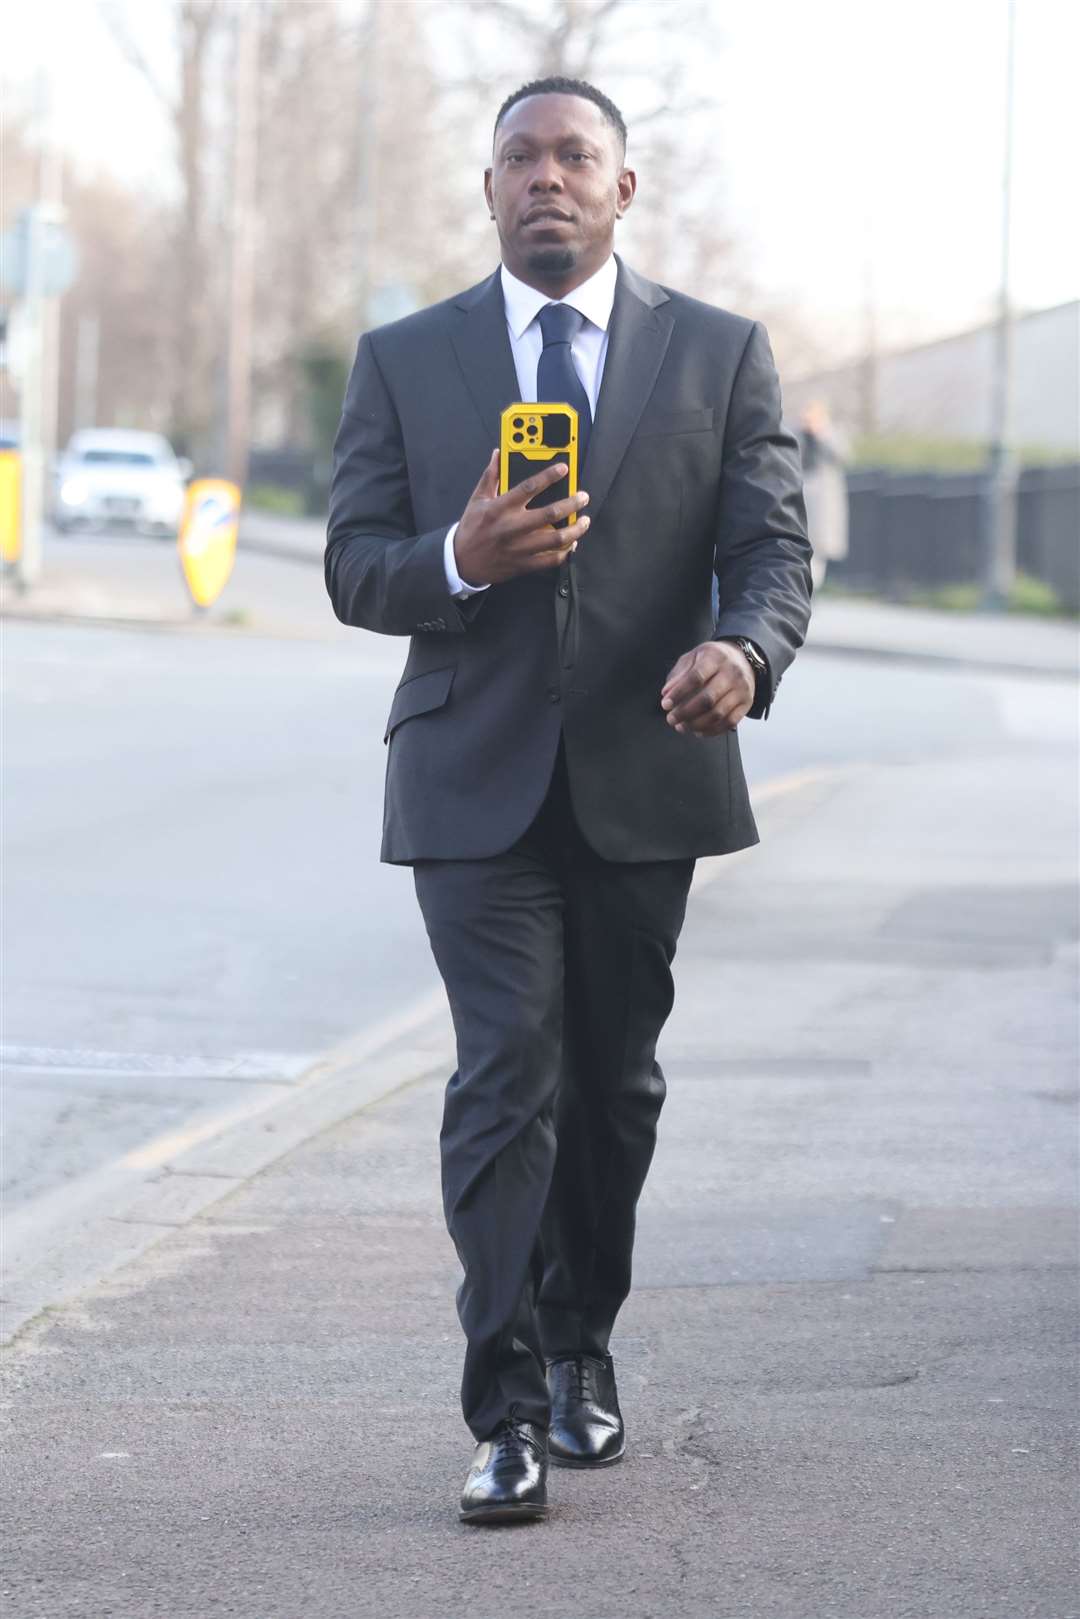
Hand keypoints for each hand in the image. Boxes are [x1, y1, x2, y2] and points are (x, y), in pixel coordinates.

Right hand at [452, 450, 589, 585]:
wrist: (461, 562)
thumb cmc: (471, 528)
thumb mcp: (477, 499)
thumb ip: (491, 475)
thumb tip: (498, 454)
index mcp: (500, 508)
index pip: (529, 487)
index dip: (549, 476)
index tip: (564, 469)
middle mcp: (512, 527)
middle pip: (550, 514)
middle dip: (572, 503)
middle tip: (583, 497)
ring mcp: (519, 548)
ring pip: (555, 539)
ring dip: (575, 530)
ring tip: (584, 521)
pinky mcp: (523, 564)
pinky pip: (550, 560)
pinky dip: (565, 552)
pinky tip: (571, 544)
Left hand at [661, 641, 755, 735]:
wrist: (743, 658)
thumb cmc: (713, 659)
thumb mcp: (694, 657)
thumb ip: (679, 674)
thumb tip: (667, 694)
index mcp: (716, 657)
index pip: (696, 677)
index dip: (679, 693)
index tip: (665, 704)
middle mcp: (732, 673)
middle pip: (708, 699)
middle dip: (685, 712)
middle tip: (671, 719)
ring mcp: (742, 689)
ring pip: (718, 713)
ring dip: (696, 724)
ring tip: (682, 726)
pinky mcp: (747, 703)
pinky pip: (730, 722)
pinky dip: (712, 730)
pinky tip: (698, 731)